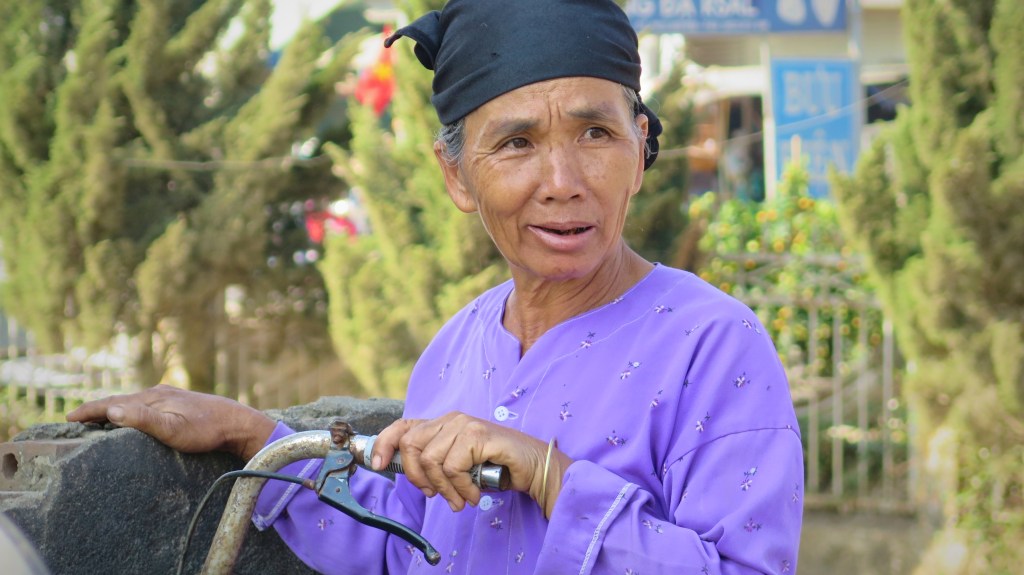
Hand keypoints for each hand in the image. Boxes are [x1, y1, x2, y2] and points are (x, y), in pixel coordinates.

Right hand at [65, 384, 275, 460]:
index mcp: (152, 398)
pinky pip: (146, 406)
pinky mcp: (179, 404)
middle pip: (120, 401)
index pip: (111, 403)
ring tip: (98, 420)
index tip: (68, 419)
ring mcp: (169, 398)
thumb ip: (143, 420)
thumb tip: (112, 410)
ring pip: (133, 402)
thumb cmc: (206, 430)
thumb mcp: (173, 429)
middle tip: (76, 421)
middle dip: (97, 409)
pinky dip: (131, 411)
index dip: (89, 411)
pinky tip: (133, 418)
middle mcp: (158, 393)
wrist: (238, 423)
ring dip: (114, 409)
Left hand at [371, 412, 572, 517]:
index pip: (403, 426)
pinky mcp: (478, 434)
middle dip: (419, 478)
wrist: (532, 468)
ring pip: (432, 460)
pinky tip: (473, 494)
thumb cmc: (495, 468)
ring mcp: (465, 424)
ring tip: (460, 500)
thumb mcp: (457, 466)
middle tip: (437, 495)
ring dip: (445, 489)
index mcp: (443, 424)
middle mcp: (451, 419)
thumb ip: (434, 464)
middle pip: (412, 445)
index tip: (377, 465)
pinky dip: (461, 488)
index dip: (385, 443)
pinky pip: (453, 467)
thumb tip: (404, 472)